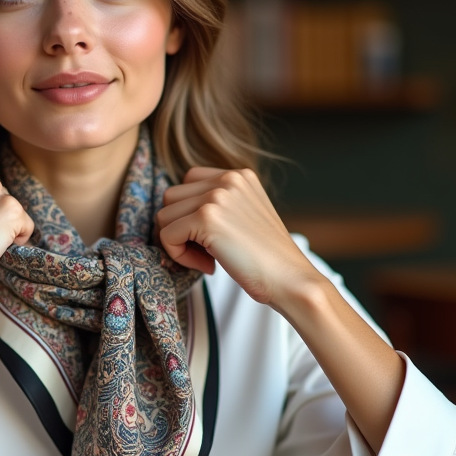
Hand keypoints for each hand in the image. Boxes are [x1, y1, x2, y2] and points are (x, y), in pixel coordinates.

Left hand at [155, 167, 320, 305]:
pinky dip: (179, 256)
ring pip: (164, 215)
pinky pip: (167, 235)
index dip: (189, 213)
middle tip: (207, 252)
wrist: (291, 280)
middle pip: (171, 197)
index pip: (188, 182)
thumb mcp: (244, 216)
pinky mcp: (206, 217)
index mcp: (239, 175)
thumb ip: (216, 205)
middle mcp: (228, 178)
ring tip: (207, 259)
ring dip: (178, 242)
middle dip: (180, 227)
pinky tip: (208, 266)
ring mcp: (217, 196)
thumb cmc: (266, 259)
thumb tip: (170, 214)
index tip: (211, 238)